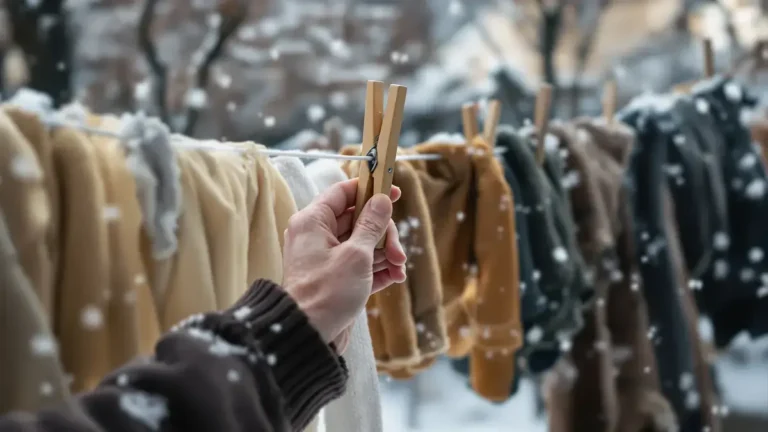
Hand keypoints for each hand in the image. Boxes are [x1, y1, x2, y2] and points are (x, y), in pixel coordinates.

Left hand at [282, 178, 406, 352]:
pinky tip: (395, 277)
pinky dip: (378, 268)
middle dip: (384, 233)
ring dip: (385, 253)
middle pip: (358, 219)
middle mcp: (316, 236)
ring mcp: (326, 257)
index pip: (343, 192)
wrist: (308, 335)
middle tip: (399, 251)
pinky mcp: (334, 277)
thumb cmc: (326, 293)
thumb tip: (382, 200)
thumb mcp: (356, 255)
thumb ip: (372, 225)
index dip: (371, 190)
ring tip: (400, 268)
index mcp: (313, 221)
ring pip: (362, 242)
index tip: (395, 192)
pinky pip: (360, 264)